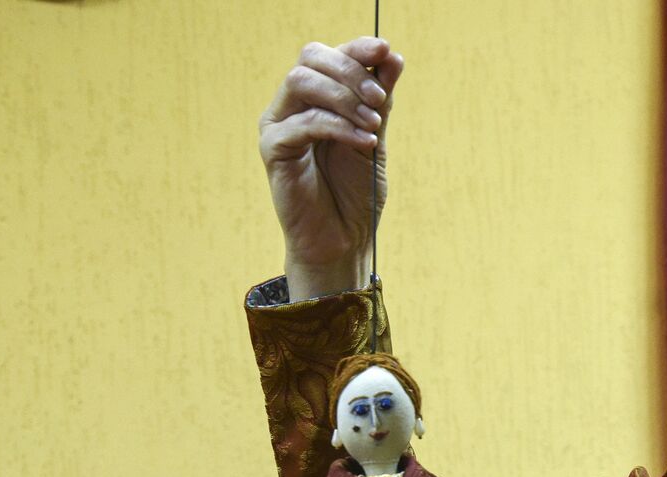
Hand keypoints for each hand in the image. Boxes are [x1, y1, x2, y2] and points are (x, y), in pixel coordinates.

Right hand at [258, 37, 404, 298]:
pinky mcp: (273, 149)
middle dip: (351, 72)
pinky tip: (367, 141)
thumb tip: (392, 57)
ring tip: (375, 124)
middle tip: (380, 100)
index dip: (356, 47)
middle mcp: (293, 105)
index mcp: (317, 99)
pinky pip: (303, 122)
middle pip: (311, 58)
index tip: (384, 52)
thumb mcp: (375, 138)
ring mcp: (279, 124)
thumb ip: (380, 100)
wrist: (344, 240)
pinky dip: (340, 127)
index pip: (329, 55)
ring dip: (345, 97)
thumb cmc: (356, 193)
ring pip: (301, 81)